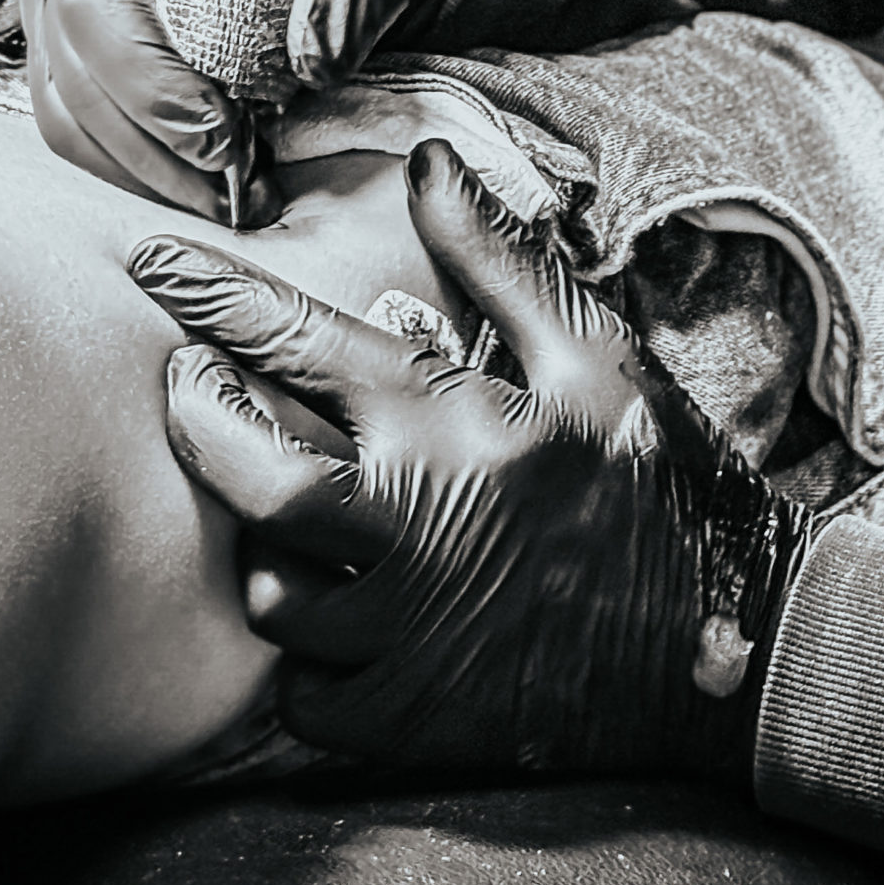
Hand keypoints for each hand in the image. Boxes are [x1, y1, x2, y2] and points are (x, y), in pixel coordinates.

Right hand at [19, 0, 459, 224]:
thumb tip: (316, 56)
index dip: (149, 80)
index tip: (224, 131)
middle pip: (72, 63)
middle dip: (153, 143)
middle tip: (235, 184)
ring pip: (63, 106)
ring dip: (143, 170)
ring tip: (226, 199)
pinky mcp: (60, 36)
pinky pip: (72, 121)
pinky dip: (132, 166)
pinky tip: (196, 184)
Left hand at [126, 139, 810, 780]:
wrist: (734, 649)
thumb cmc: (661, 482)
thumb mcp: (596, 352)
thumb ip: (496, 256)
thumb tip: (425, 161)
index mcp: (452, 426)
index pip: (296, 341)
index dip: (212, 294)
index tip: (149, 261)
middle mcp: (412, 529)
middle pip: (251, 475)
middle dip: (200, 418)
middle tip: (188, 384)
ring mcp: (407, 637)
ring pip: (270, 591)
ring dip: (264, 543)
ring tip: (283, 506)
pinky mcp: (414, 723)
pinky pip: (305, 694)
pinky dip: (305, 655)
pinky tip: (337, 613)